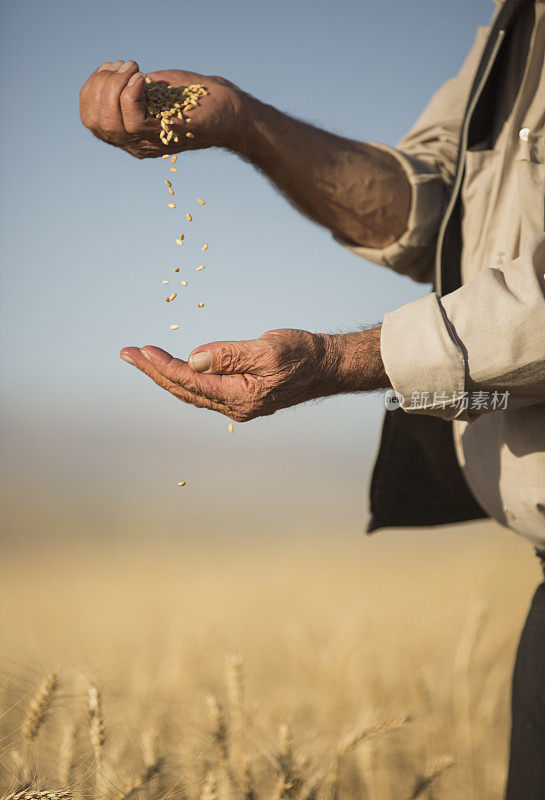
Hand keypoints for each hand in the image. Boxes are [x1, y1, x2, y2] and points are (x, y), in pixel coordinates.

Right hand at [79, 60, 243, 158]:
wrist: (230, 111)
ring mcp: (148, 142)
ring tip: (134, 70)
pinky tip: (143, 79)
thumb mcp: (155, 88)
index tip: (112, 68)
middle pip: (94, 122)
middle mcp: (134, 143)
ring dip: (114, 87)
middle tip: (127, 66)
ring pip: (109, 123)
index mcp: (129, 134)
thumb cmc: (195, 97)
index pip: (90, 120)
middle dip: (101, 85)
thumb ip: (131, 87)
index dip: (91, 89)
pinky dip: (130, 94)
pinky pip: (132, 120)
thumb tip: (110, 76)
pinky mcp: (163, 135)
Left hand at [120, 327, 387, 421]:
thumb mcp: (268, 348)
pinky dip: (183, 378)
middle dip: (153, 372)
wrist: (326, 367)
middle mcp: (235, 406)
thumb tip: (193, 360)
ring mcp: (237, 403)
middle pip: (183, 390)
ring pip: (191, 392)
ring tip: (141, 358)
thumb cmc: (302, 354)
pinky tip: (172, 368)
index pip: (190, 382)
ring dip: (164, 375)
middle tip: (127, 353)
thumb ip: (230, 354)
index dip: (162, 367)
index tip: (141, 351)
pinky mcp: (241, 396)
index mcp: (240, 396)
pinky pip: (203, 390)